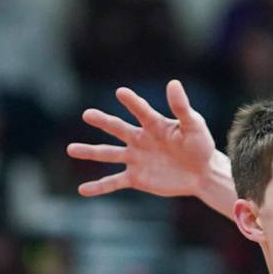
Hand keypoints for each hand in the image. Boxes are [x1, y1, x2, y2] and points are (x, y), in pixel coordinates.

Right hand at [67, 80, 218, 198]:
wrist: (201, 173)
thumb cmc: (200, 146)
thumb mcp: (194, 126)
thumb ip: (182, 108)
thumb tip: (174, 83)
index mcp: (153, 124)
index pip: (141, 111)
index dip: (133, 102)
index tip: (122, 93)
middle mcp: (139, 139)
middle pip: (118, 128)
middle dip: (103, 122)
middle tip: (87, 114)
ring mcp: (135, 158)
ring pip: (109, 154)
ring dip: (90, 152)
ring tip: (71, 149)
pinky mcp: (136, 178)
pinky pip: (114, 182)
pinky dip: (99, 187)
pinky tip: (83, 190)